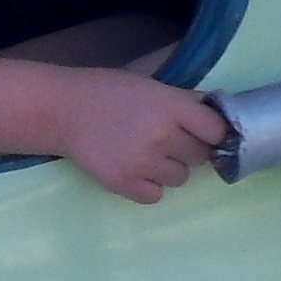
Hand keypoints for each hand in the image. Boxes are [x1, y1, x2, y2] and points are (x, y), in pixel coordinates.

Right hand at [38, 69, 228, 205]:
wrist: (60, 111)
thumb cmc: (107, 92)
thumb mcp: (150, 85)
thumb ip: (185, 100)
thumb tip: (219, 110)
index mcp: (170, 106)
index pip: (216, 130)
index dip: (211, 132)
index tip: (200, 131)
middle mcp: (162, 135)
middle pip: (200, 156)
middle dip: (187, 149)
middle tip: (165, 139)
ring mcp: (143, 162)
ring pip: (181, 178)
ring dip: (168, 168)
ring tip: (145, 153)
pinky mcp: (124, 184)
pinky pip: (156, 195)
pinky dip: (148, 186)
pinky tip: (134, 169)